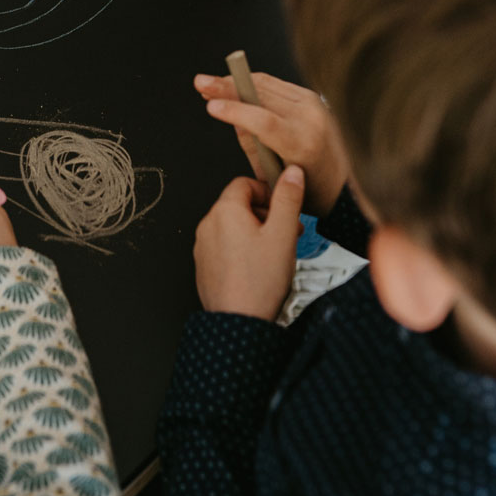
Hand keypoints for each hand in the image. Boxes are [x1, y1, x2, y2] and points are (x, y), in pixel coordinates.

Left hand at [194, 170, 304, 317]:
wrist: (239, 323)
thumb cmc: (259, 282)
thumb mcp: (283, 233)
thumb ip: (288, 198)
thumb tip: (291, 172)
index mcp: (225, 211)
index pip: (244, 183)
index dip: (268, 191)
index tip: (284, 205)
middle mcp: (209, 225)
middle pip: (239, 206)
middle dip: (266, 214)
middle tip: (288, 230)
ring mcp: (204, 247)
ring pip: (233, 228)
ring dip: (257, 232)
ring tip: (278, 251)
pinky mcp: (205, 266)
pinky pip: (226, 248)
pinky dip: (243, 250)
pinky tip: (261, 267)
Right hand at [195, 70, 348, 217]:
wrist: (342, 182)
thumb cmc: (307, 187)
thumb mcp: (272, 174)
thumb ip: (250, 143)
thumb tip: (232, 115)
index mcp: (302, 143)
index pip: (264, 121)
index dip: (235, 111)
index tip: (210, 105)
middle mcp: (311, 119)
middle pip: (262, 95)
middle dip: (227, 87)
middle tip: (200, 82)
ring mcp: (314, 104)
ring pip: (267, 85)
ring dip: (236, 81)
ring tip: (210, 83)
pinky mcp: (312, 97)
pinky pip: (276, 85)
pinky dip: (253, 83)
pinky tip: (234, 84)